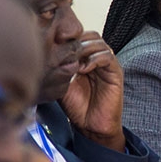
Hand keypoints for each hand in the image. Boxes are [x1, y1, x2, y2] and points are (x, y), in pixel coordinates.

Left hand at [59, 30, 125, 151]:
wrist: (91, 126)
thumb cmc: (77, 108)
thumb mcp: (60, 83)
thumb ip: (56, 67)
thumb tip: (44, 54)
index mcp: (85, 58)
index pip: (79, 36)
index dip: (67, 38)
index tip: (55, 47)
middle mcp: (97, 58)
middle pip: (89, 35)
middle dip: (76, 41)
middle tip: (64, 53)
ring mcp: (107, 64)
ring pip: (98, 42)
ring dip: (84, 49)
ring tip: (74, 63)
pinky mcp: (116, 72)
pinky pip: (107, 56)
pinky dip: (94, 59)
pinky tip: (84, 69)